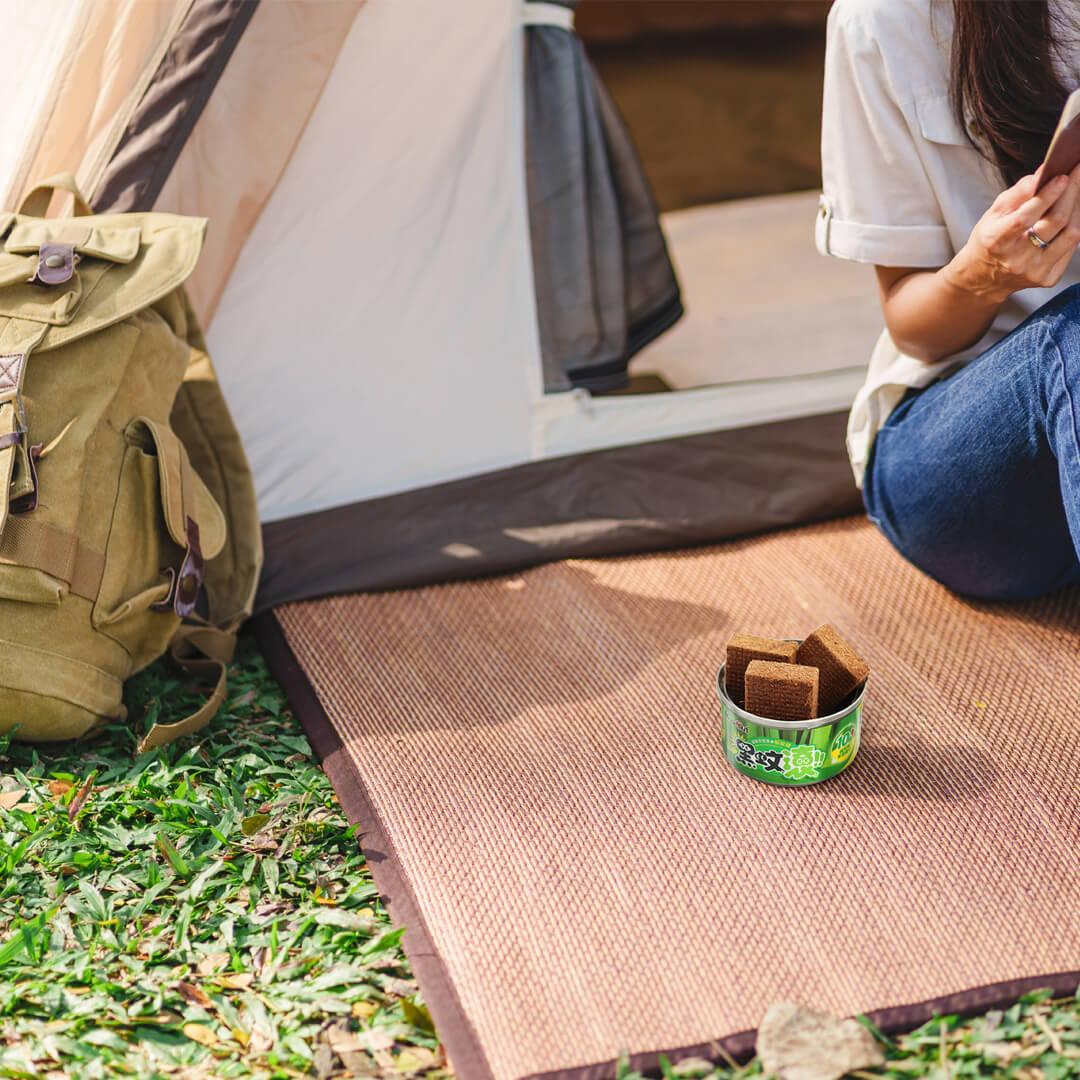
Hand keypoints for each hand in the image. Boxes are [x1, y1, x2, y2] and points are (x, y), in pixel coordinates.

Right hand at [945, 163, 1079, 302]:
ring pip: (1071, 234)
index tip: (1063, 176)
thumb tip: (1042, 173)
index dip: (1047, 196)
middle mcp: (1016, 260)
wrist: (983, 279)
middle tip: (1077, 171)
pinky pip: (1072, 246)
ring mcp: (1035, 271)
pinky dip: (1074, 225)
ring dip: (1077, 207)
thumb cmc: (989, 241)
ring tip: (1075, 191)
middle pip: (1055, 222)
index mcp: (996, 242)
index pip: (1025, 217)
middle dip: (1071, 192)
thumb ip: (1017, 193)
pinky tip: (1070, 213)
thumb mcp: (993, 215)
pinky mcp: (1048, 278)